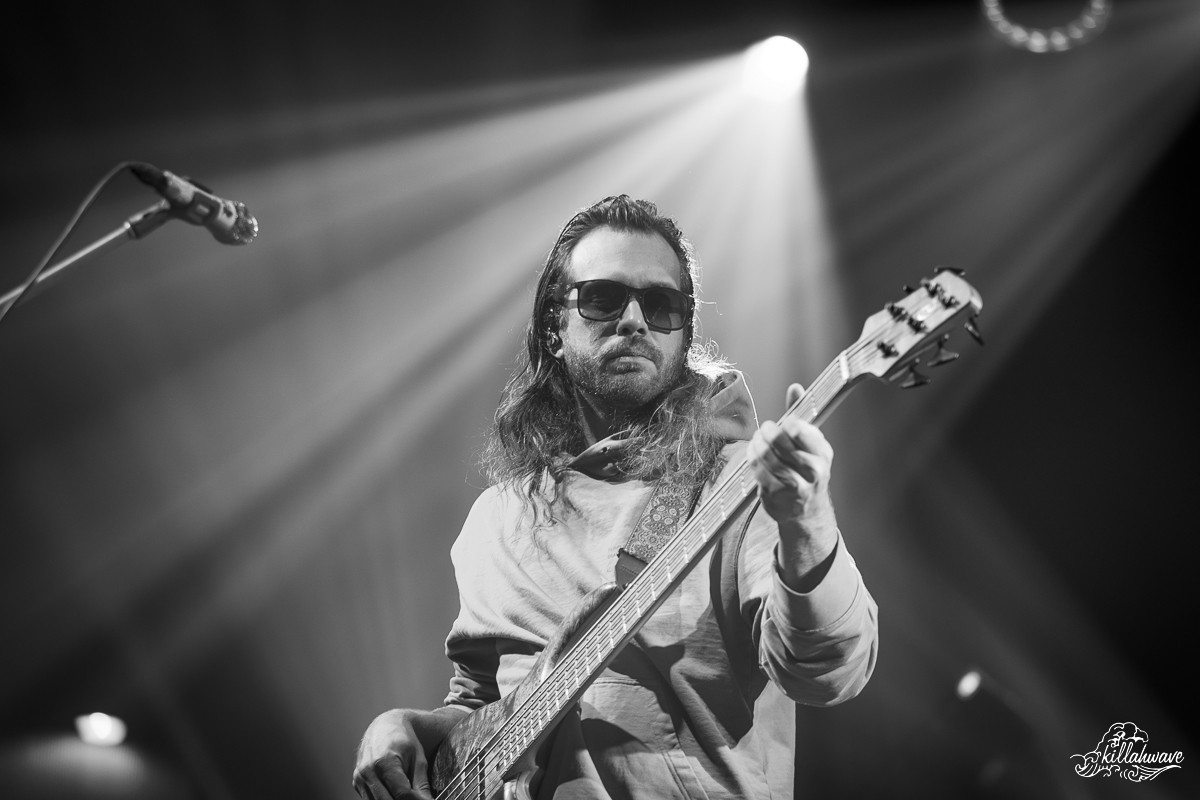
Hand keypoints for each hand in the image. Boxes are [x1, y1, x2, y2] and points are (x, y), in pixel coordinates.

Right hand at [353, 708, 454, 799]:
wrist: (384, 727)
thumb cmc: (403, 741)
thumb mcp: (418, 759)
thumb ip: (422, 784)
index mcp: (385, 762)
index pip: (402, 793)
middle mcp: (368, 771)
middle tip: (416, 798)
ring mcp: (359, 778)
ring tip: (406, 795)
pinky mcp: (356, 783)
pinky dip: (384, 799)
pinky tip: (393, 791)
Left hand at [747, 383, 838, 585]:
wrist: (806, 510)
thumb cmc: (805, 469)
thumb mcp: (809, 443)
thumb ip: (800, 415)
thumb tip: (795, 387)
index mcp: (823, 452)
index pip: (798, 429)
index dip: (785, 424)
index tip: (782, 425)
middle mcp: (813, 470)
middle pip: (780, 442)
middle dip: (766, 433)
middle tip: (764, 431)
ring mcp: (796, 486)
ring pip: (766, 457)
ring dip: (756, 446)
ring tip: (756, 442)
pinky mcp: (777, 496)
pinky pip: (757, 472)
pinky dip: (752, 461)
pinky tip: (753, 457)